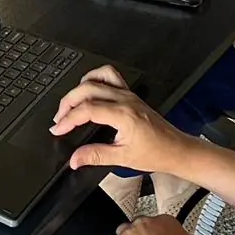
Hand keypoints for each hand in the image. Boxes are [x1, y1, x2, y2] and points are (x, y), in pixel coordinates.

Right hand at [50, 66, 193, 173]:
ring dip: (78, 89)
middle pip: (86, 89)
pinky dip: (94, 78)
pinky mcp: (130, 94)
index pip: (87, 110)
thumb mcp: (123, 158)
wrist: (177, 149)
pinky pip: (110, 75)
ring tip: (69, 104)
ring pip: (96, 78)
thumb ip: (95, 156)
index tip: (58, 129)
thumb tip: (74, 159)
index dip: (68, 119)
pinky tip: (87, 89)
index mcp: (123, 115)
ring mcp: (128, 94)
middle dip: (67, 103)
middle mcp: (125, 100)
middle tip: (58, 119)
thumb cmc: (157, 153)